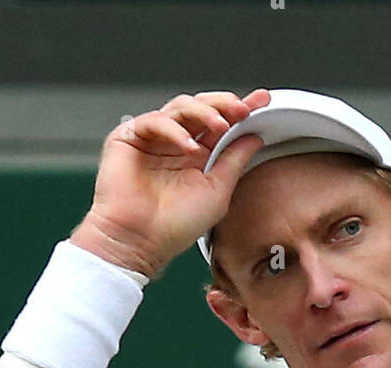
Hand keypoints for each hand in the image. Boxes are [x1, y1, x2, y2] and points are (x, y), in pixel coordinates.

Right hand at [69, 89, 270, 278]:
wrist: (140, 243)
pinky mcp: (129, 137)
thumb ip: (235, 161)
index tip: (262, 102)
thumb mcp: (218, 192)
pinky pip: (155, 120)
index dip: (240, 111)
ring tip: (221, 126)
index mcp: (198, 156)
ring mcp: (154, 138)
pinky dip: (174, 130)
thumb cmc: (175, 226)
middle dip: (224, 104)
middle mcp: (177, 143)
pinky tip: (188, 147)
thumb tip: (255, 137)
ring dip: (204, 112)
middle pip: (201, 108)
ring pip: (180, 107)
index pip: (221, 124)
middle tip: (243, 109)